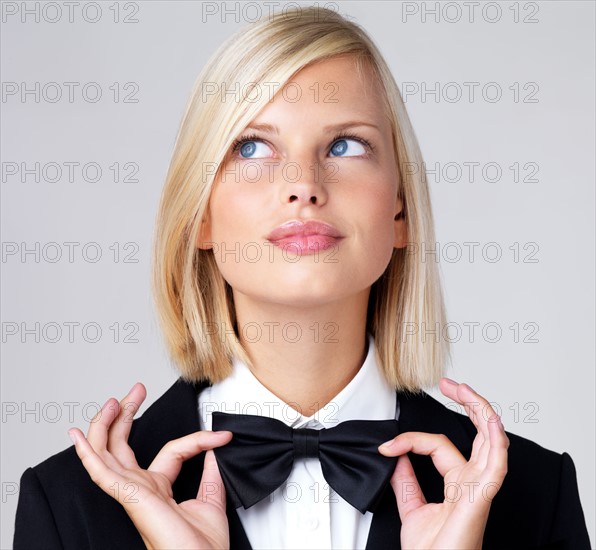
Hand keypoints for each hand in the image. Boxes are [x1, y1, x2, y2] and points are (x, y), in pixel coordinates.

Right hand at [68, 382, 232, 549]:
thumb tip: (214, 447)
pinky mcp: (129, 497)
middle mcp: (141, 489)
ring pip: (107, 453)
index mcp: (159, 490)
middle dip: (126, 415)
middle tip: (135, 390)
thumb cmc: (203, 548)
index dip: (198, 439)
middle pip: (123, 446)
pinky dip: (88, 453)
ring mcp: (132, 493)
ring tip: (112, 401)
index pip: (171, 450)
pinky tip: (78, 437)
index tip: (221, 435)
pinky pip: (102, 473)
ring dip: (105, 425)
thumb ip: (210, 472)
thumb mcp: (211, 499)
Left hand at [378, 378, 508, 549]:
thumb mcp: (412, 508)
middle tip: (449, 384)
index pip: (438, 444)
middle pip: (478, 433)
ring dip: (481, 410)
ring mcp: (479, 488)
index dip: (411, 439)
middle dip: (468, 404)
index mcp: (459, 484)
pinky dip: (495, 440)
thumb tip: (397, 454)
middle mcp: (473, 482)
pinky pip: (496, 465)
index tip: (387, 447)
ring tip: (464, 389)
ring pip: (491, 440)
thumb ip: (406, 480)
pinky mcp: (481, 498)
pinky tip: (489, 421)